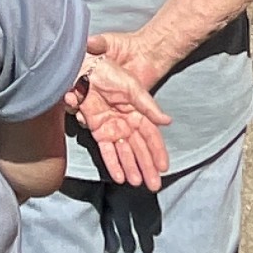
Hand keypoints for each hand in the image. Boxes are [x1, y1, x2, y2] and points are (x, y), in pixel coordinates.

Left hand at [65, 36, 170, 190]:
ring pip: (125, 153)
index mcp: (138, 112)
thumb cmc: (109, 72)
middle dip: (147, 167)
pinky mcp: (97, 130)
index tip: (164, 167)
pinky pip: (106, 151)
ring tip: (139, 184)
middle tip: (154, 185)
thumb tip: (167, 121)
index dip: (158, 152)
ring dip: (132, 169)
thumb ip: (149, 106)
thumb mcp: (132, 87)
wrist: (84, 67)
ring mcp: (112, 127)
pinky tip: (120, 177)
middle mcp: (126, 122)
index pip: (151, 136)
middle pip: (139, 149)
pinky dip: (113, 164)